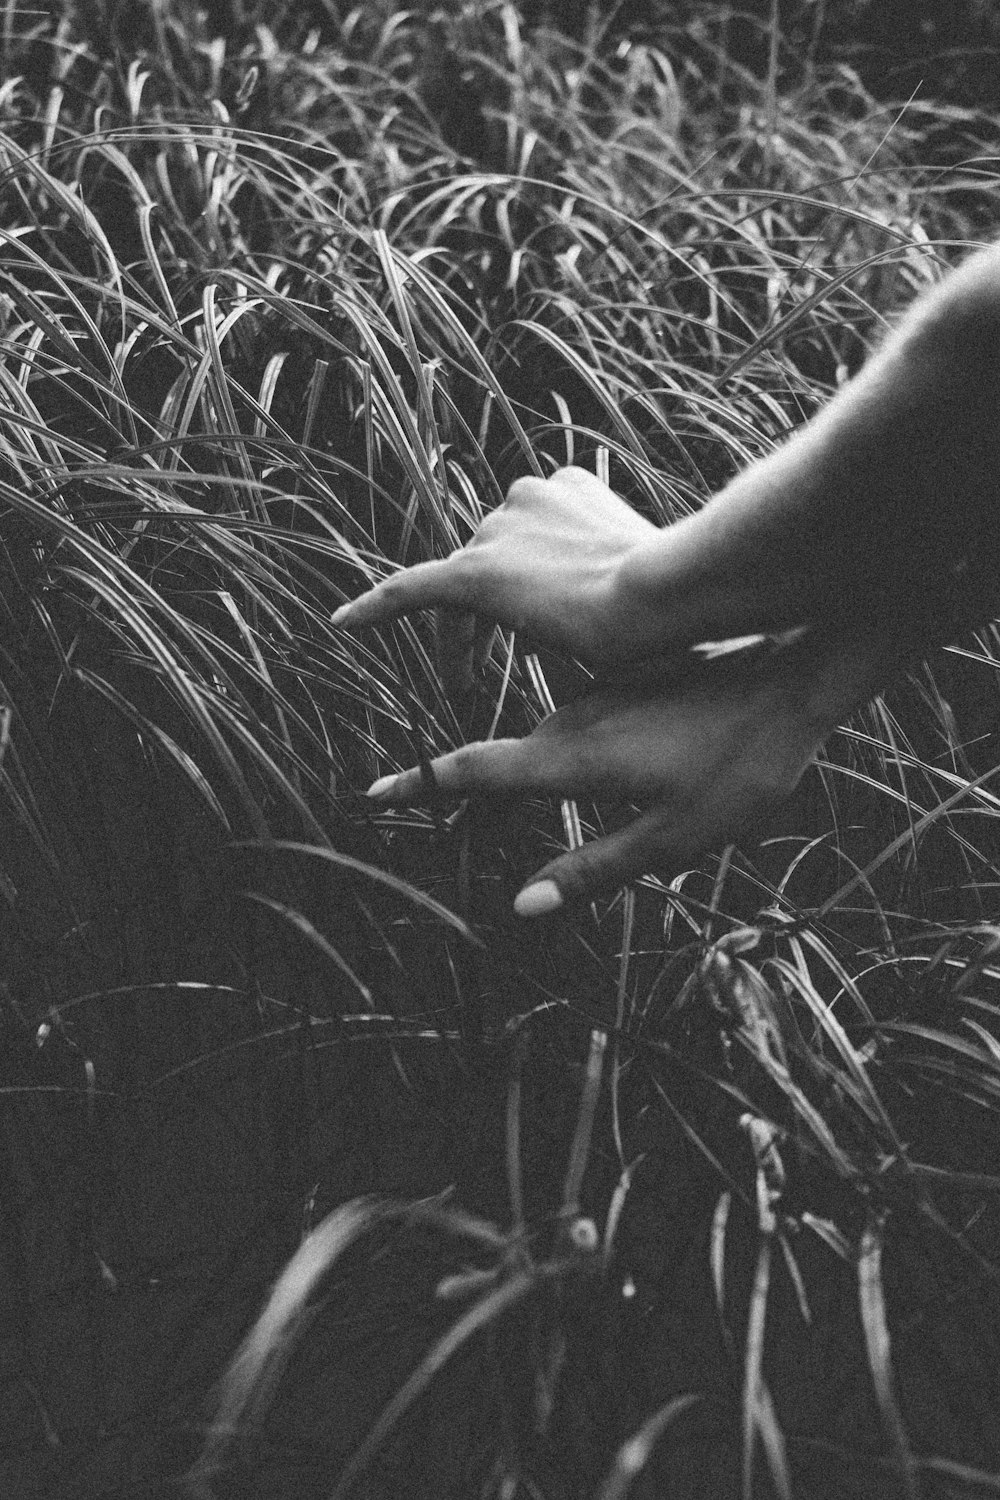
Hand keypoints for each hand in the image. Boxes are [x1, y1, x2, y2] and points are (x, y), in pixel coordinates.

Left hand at [332, 467, 661, 690]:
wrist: (671, 597)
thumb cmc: (677, 603)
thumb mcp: (646, 585)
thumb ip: (618, 585)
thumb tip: (622, 618)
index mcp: (572, 487)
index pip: (528, 536)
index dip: (521, 585)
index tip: (528, 628)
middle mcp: (529, 492)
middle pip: (490, 557)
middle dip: (486, 613)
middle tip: (479, 675)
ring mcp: (502, 530)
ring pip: (460, 584)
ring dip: (458, 635)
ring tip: (464, 685)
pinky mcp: (478, 572)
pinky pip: (411, 589)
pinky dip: (377, 606)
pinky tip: (344, 624)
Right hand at [366, 638, 831, 914]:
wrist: (795, 676)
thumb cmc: (741, 765)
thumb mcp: (674, 838)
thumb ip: (594, 872)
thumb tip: (520, 908)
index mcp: (572, 758)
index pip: (473, 772)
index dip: (419, 785)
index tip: (370, 794)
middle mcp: (572, 721)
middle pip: (496, 760)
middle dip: (452, 786)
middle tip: (410, 805)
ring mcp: (599, 699)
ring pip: (537, 741)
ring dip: (507, 767)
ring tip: (482, 797)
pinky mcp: (628, 689)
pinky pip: (573, 723)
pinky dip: (555, 748)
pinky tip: (574, 766)